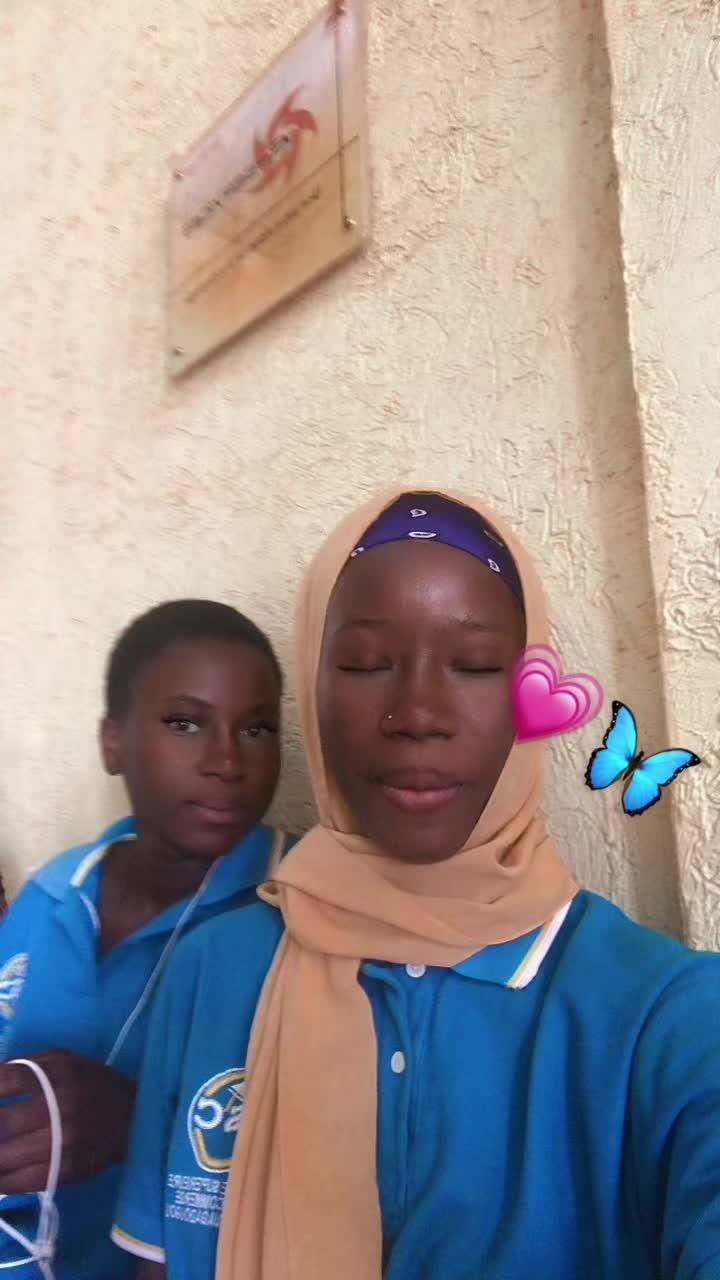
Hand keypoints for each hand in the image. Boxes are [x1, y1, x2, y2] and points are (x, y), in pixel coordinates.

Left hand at [0, 1050, 135, 1191]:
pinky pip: (21, 1181)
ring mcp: (61, 1143)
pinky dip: (2, 1180)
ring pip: (6, 1157)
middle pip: (3, 1120)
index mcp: (57, 1075)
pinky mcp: (64, 1171)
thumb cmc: (94, 1083)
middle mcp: (58, 1109)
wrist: (134, 1118)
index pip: (6, 1081)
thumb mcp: (65, 1061)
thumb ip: (28, 1066)